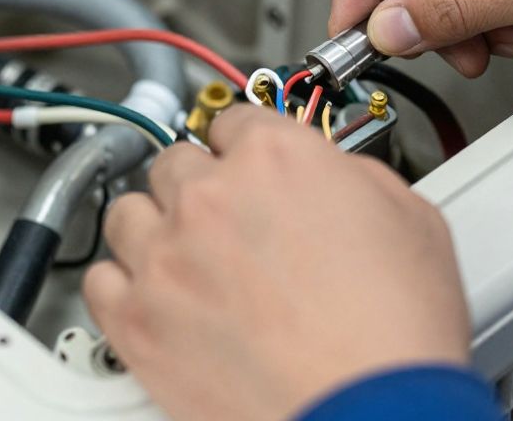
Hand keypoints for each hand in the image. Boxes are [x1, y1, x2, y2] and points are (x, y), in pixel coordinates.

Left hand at [83, 105, 470, 420]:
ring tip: (181, 259)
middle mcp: (210, 195)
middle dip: (200, 190)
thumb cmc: (396, 333)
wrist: (372, 414)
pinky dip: (122, 286)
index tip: (243, 165)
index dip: (245, 149)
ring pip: (128, 214)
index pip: (234, 122)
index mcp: (276, 156)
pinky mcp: (136, 319)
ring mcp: (165, 256)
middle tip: (224, 223)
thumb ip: (352, 178)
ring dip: (153, 230)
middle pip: (176, 164)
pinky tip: (151, 298)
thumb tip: (333, 178)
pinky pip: (101, 281)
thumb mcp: (411, 217)